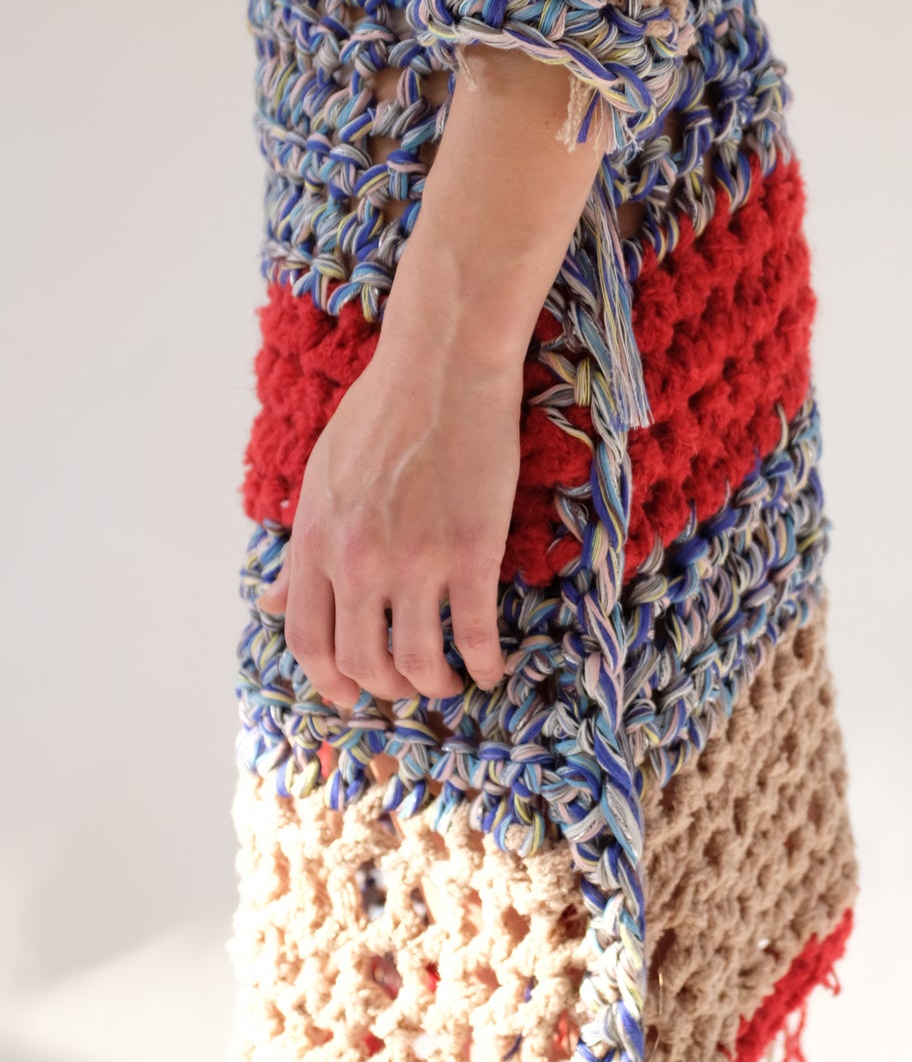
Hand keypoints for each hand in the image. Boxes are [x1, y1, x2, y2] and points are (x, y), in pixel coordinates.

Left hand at [259, 333, 517, 707]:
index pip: (308, 638)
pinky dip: (486, 662)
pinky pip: (477, 632)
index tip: (350, 693)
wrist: (442, 368)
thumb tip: (269, 600)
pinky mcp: (471, 550)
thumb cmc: (382, 411)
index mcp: (318, 541)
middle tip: (408, 687)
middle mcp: (359, 561)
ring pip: (419, 660)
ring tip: (451, 683)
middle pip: (362, 660)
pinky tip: (493, 667)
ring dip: (436, 685)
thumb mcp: (322, 478)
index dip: (328, 678)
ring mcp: (416, 559)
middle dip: (386, 687)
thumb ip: (302, 547)